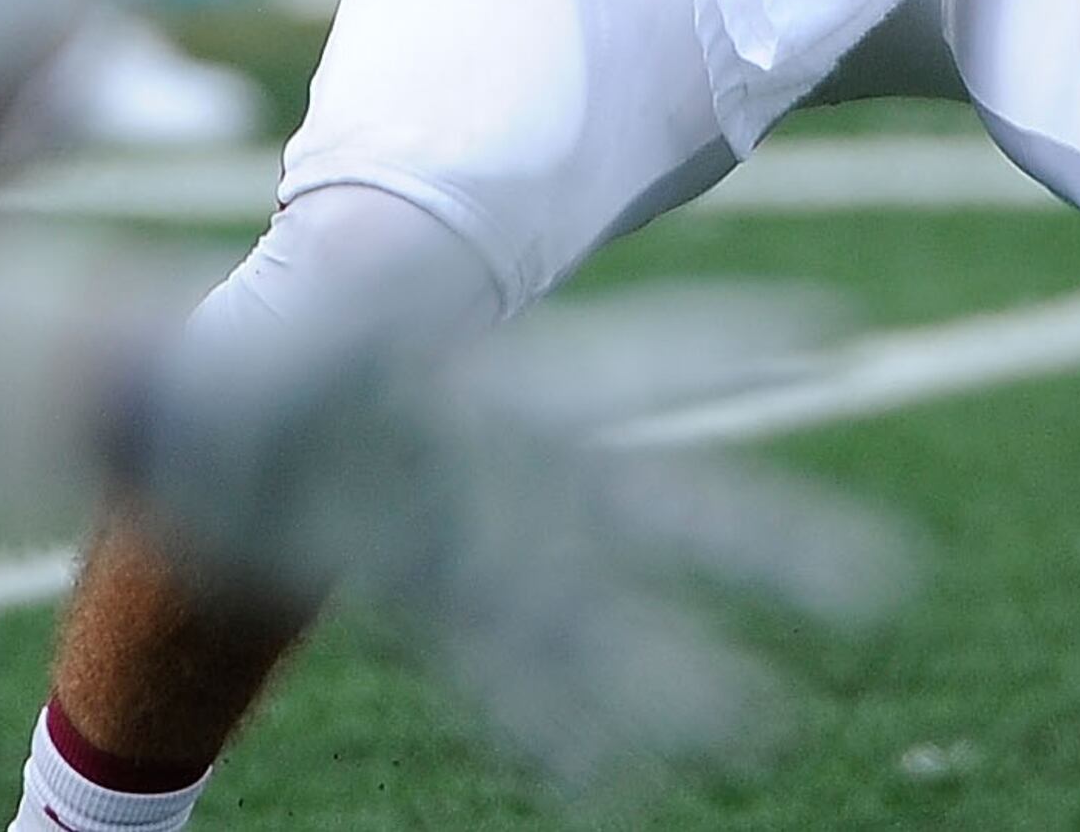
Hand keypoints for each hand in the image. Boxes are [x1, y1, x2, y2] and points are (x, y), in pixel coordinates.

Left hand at [129, 284, 905, 790]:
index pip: (645, 361)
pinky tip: (615, 785)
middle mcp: (518, 468)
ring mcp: (484, 544)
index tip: (842, 343)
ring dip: (678, 676)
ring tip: (759, 727)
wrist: (191, 423)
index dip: (736, 352)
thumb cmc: (259, 353)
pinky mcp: (432, 604)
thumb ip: (365, 317)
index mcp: (506, 384)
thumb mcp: (319, 326)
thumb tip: (389, 297)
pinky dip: (560, 731)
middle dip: (774, 544)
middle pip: (669, 509)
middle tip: (888, 579)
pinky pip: (511, 681)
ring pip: (602, 620)